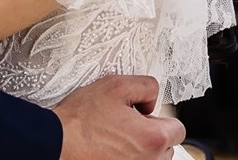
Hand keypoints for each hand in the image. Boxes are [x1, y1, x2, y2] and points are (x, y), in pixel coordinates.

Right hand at [52, 75, 185, 158]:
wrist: (58, 142)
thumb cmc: (81, 119)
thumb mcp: (114, 86)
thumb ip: (145, 86)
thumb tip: (152, 99)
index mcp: (154, 138)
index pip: (179, 129)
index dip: (159, 118)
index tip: (142, 115)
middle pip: (167, 146)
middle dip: (151, 135)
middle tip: (125, 125)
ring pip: (153, 158)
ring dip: (142, 149)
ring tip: (116, 138)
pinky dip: (128, 157)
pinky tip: (111, 150)